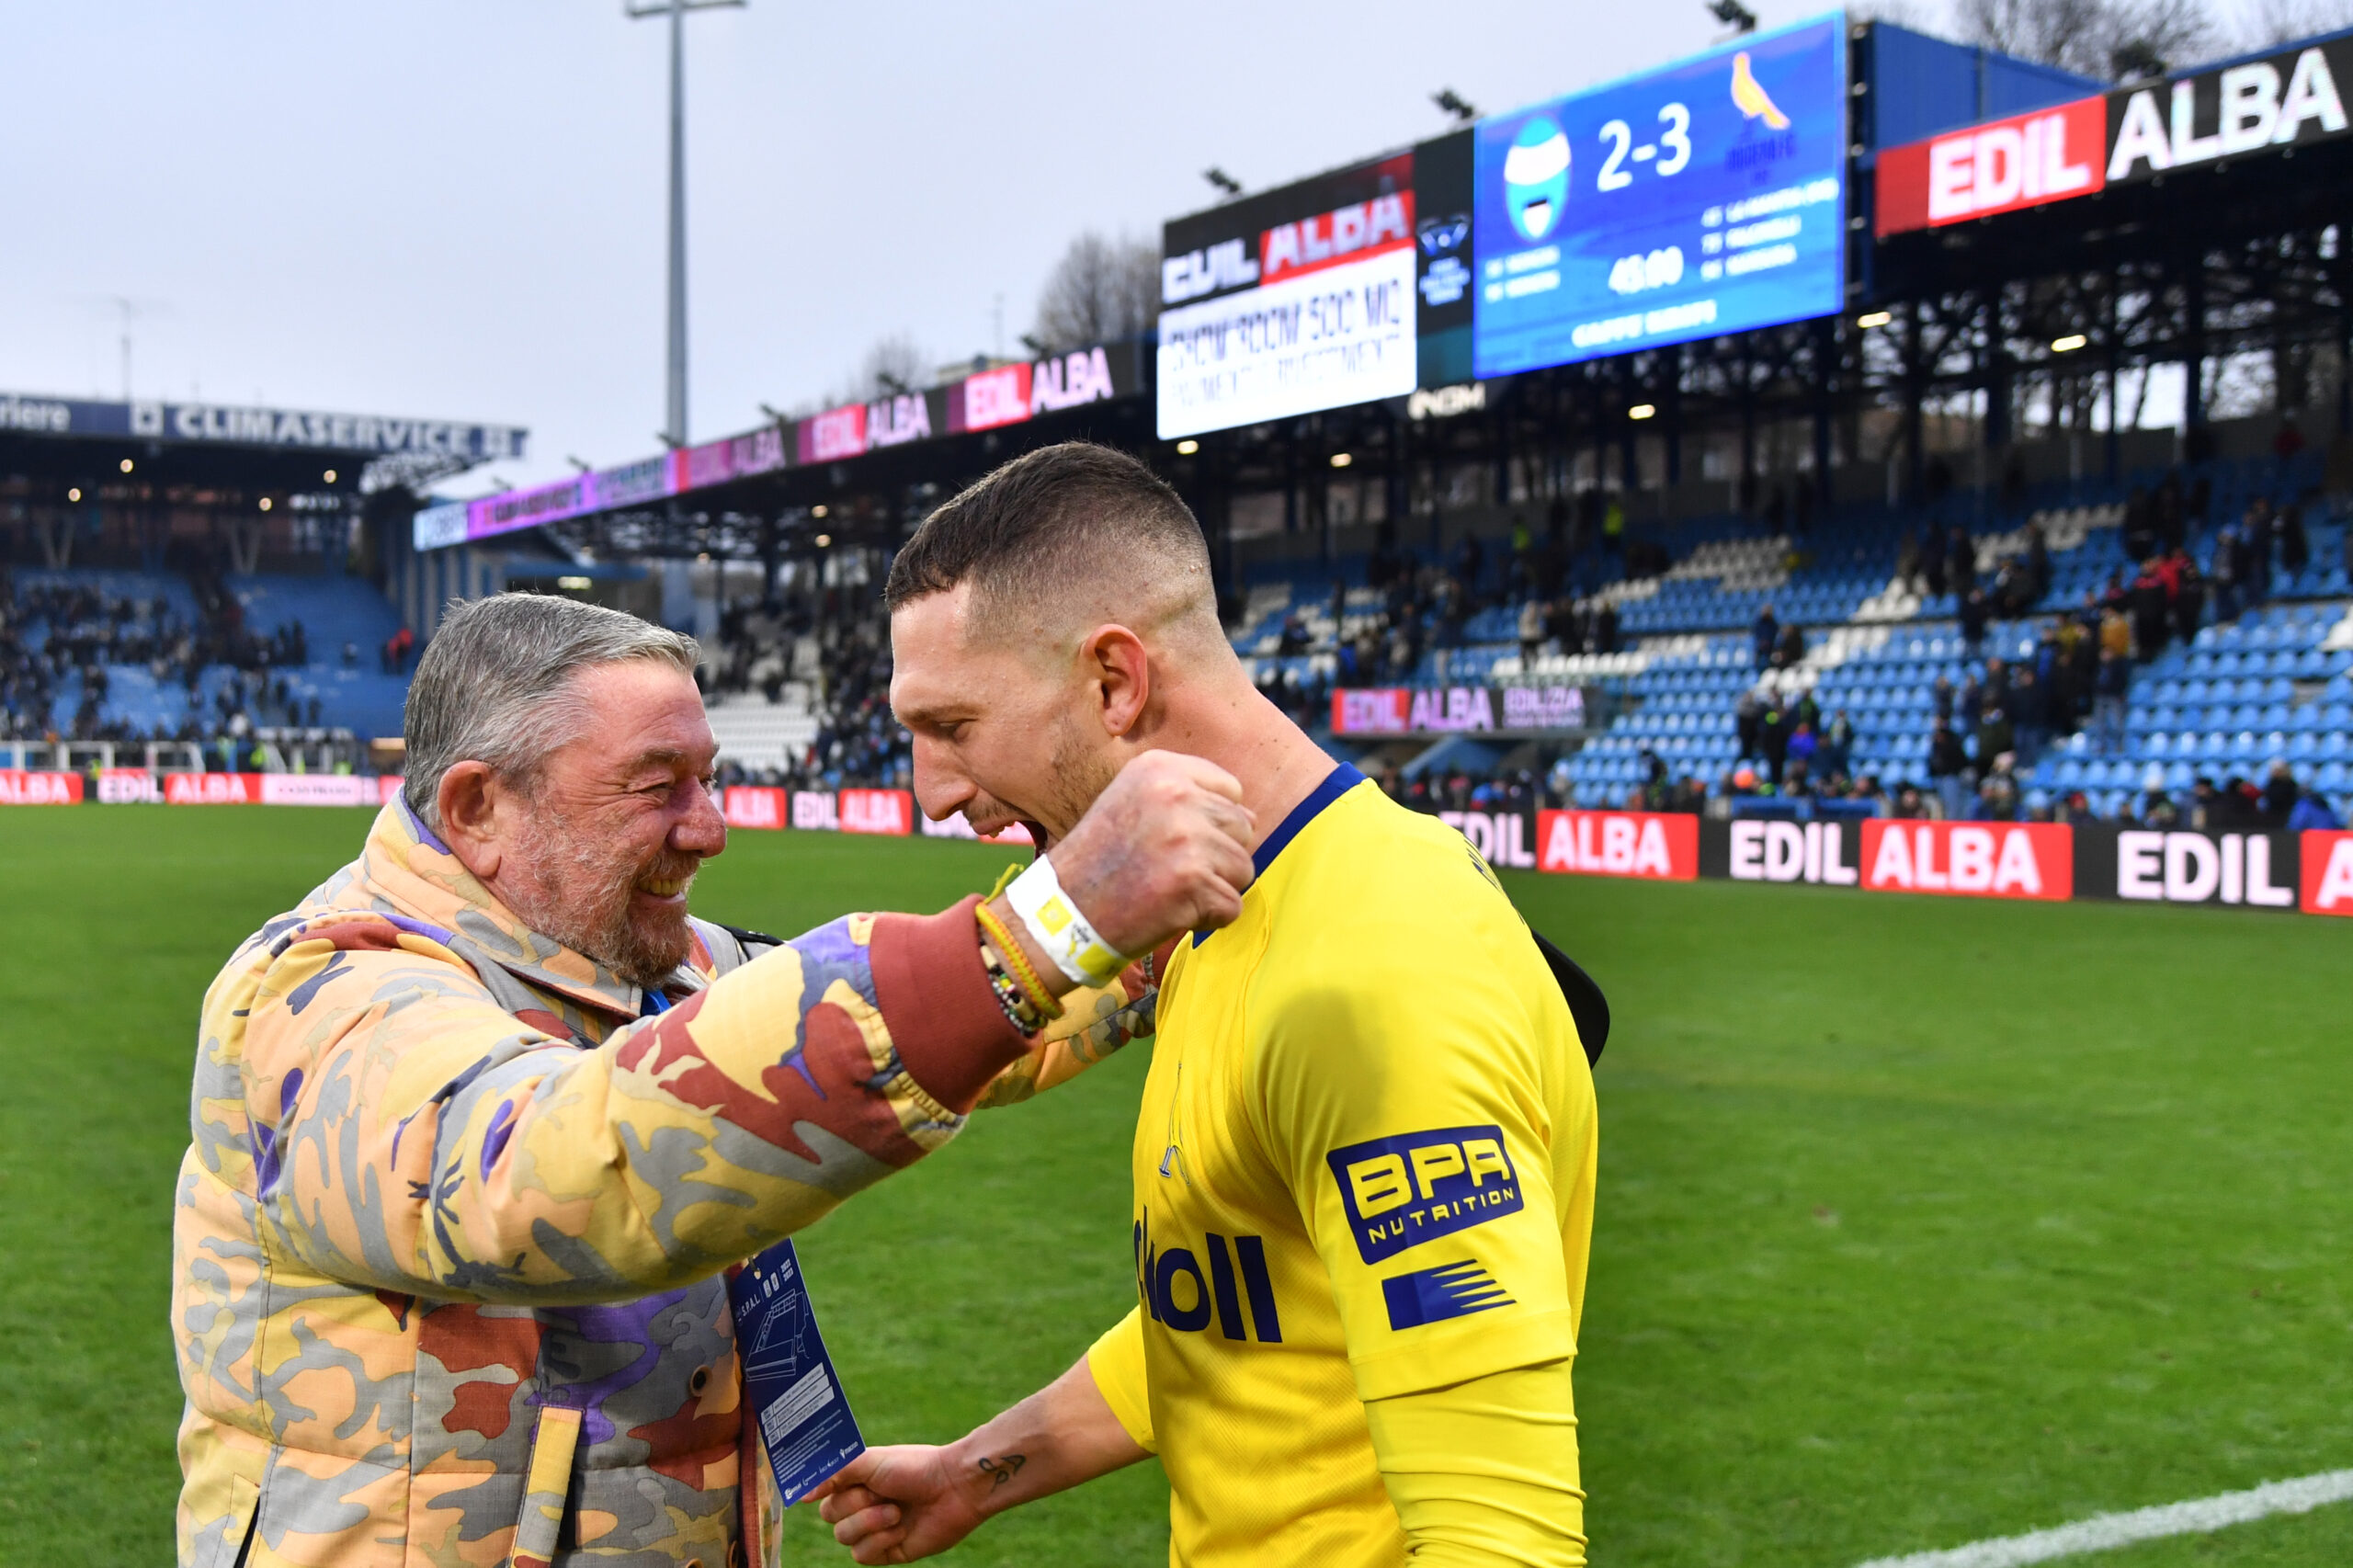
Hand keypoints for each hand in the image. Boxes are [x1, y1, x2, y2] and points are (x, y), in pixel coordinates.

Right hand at [811, 1445, 987, 1564]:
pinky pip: (862, 1555)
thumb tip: (802, 1495)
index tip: (808, 1495)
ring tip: (896, 1511)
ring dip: (870, 1523)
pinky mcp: (888, 1550)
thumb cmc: (915, 1468)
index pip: (824, 1492)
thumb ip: (836, 1474)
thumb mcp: (871, 1461)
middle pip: (829, 1516)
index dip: (819, 1491)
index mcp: (858, 1481)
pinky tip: (901, 1528)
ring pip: (843, 1537)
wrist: (953, 1488)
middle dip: (854, 1505)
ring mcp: (875, 1529)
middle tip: (880, 1494)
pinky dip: (880, 1540)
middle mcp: (863, 1505)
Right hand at [1028, 750, 1253, 960]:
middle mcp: (1176, 795)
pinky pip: (1232, 907)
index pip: (1231, 791)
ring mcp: (1186, 838)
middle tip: (1168, 871)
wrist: (1060, 912)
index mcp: (1160, 769)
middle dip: (1217, 857)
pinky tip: (1168, 913)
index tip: (1174, 841)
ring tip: (1168, 891)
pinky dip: (1208, 920)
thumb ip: (1187, 799)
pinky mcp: (1192, 882)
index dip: (1212, 823)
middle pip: (1243, 829)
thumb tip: (1250, 816)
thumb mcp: (1133, 802)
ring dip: (1214, 889)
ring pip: (1243, 869)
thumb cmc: (1100, 861)